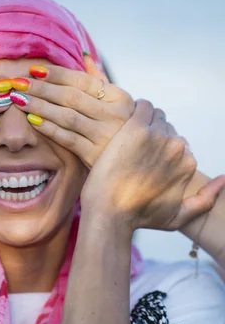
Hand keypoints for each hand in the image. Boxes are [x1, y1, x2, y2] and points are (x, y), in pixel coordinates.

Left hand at [10, 58, 134, 167]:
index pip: (82, 81)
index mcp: (120, 97)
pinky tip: (32, 120)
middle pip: (70, 97)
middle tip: (18, 83)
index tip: (34, 69)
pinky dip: (49, 128)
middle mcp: (114, 115)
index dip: (57, 74)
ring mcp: (104, 136)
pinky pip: (67, 138)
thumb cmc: (122, 128)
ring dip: (40, 106)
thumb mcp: (119, 104)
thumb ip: (101, 81)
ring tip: (19, 99)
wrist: (135, 164)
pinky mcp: (94, 155)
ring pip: (66, 116)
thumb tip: (84, 56)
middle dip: (41, 88)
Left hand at [80, 100, 223, 231]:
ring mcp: (158, 136)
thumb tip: (223, 180)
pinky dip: (134, 111)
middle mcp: (177, 148)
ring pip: (154, 116)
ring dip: (142, 123)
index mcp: (187, 164)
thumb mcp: (177, 218)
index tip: (142, 159)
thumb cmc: (138, 217)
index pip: (178, 145)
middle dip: (152, 137)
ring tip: (126, 139)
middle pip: (166, 129)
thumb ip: (204, 201)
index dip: (159, 150)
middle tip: (131, 151)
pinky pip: (141, 106)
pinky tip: (123, 125)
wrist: (109, 213)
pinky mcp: (136, 128)